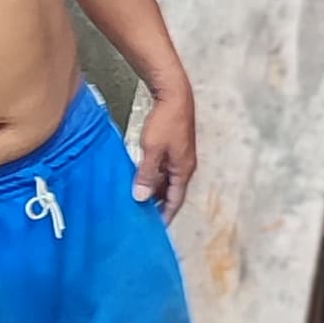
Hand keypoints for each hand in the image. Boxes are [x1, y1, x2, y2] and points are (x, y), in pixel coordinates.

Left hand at [133, 80, 197, 214]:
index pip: (175, 200)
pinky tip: (141, 176)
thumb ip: (147, 174)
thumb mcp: (152, 150)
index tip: (155, 228)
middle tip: (141, 215)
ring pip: (167, 180)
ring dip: (155, 189)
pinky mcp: (175, 147)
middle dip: (158, 204)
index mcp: (184, 169)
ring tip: (138, 198)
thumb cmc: (166, 121)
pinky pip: (165, 169)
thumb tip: (141, 197)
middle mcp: (185, 165)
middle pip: (172, 191)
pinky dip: (154, 176)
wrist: (174, 94)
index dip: (165, 214)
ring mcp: (180, 156)